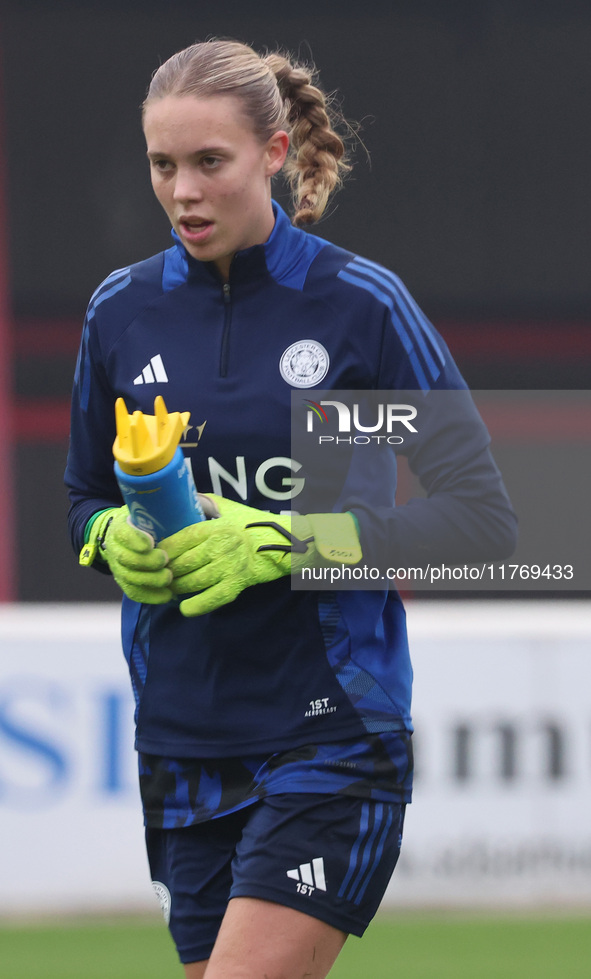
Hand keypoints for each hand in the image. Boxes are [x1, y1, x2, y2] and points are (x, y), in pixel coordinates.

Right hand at [80, 507, 173, 604]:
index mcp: (120, 526)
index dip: (135, 539)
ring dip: (150, 580)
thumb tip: (189, 504)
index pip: (123, 533)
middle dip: (146, 562)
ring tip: (169, 579)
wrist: (127, 535)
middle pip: (126, 559)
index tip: (151, 542)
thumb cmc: (144, 521)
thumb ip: (161, 509)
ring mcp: (117, 566)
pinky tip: (167, 596)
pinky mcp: (124, 581)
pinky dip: (150, 596)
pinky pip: (134, 592)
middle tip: (165, 561)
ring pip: (129, 578)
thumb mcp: (147, 510)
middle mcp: (115, 547)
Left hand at [159, 495, 360, 616]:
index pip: (178, 540)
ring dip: (176, 589)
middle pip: (181, 564)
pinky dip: (194, 606)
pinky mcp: (238, 584)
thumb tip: (181, 499)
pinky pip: (210, 599)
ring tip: (169, 591)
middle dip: (166, 573)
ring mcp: (229, 566)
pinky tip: (185, 608)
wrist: (285, 543)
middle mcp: (220, 545)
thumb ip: (205, 504)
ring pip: (192, 582)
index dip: (161, 552)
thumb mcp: (229, 508)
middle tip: (159, 577)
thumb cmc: (252, 525)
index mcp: (215, 526)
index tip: (153, 557)